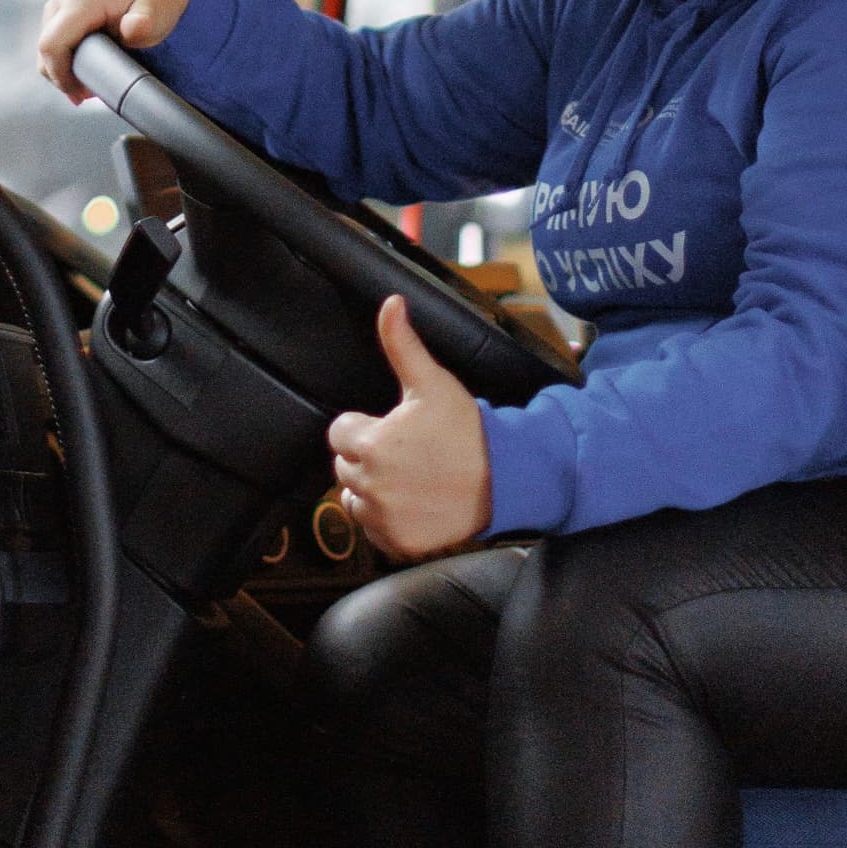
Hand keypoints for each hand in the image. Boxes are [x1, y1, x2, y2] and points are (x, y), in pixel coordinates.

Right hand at [36, 0, 191, 102]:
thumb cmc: (155, 0)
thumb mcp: (156, 12)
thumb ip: (144, 23)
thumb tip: (131, 29)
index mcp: (81, 0)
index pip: (52, 44)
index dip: (60, 75)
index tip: (81, 95)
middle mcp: (62, 0)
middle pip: (45, 50)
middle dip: (62, 78)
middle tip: (88, 95)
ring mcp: (57, 6)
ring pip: (46, 51)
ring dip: (63, 71)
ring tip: (90, 84)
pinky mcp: (58, 14)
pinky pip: (52, 45)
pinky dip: (63, 63)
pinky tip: (85, 72)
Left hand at [326, 296, 491, 561]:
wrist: (506, 479)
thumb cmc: (469, 431)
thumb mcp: (433, 383)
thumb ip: (402, 345)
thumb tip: (390, 304)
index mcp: (370, 444)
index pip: (340, 432)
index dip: (364, 426)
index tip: (392, 428)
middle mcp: (370, 485)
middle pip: (345, 466)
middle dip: (368, 456)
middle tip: (407, 452)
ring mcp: (382, 517)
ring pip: (355, 498)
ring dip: (373, 489)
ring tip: (411, 477)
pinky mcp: (396, 542)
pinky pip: (373, 529)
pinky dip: (387, 519)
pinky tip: (414, 502)